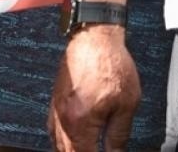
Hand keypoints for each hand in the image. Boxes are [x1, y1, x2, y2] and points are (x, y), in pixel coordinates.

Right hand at [49, 25, 140, 151]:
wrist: (94, 36)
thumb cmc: (111, 64)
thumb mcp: (126, 104)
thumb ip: (119, 134)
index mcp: (81, 122)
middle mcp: (64, 118)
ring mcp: (56, 108)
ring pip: (56, 143)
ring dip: (69, 151)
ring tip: (84, 150)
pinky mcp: (55, 99)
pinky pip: (52, 128)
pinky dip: (60, 140)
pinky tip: (69, 142)